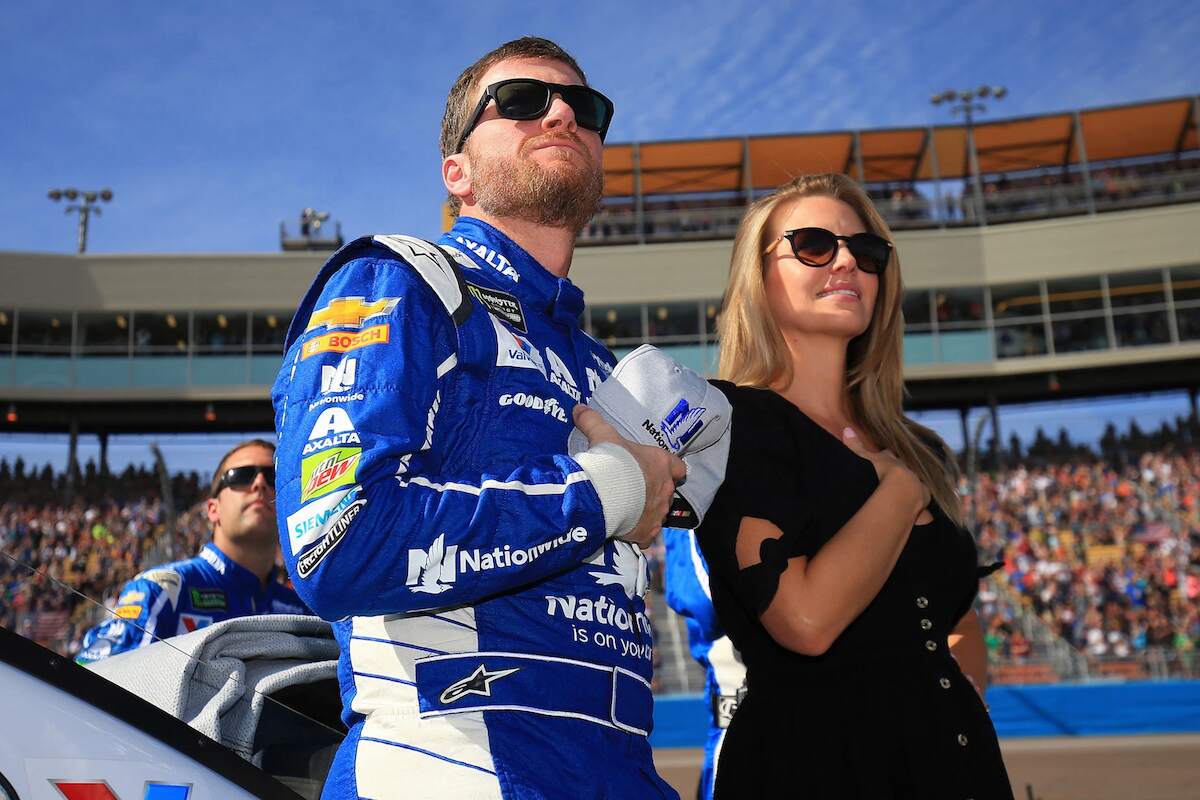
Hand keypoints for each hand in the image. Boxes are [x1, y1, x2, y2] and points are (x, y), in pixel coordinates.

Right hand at [574, 405, 686, 548]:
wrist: (603, 495)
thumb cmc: (610, 461)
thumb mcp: (601, 435)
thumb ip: (592, 420)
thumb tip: (578, 407)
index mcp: (660, 464)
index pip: (678, 467)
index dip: (670, 468)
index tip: (658, 470)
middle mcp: (665, 489)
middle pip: (667, 491)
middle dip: (653, 491)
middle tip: (633, 490)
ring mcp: (658, 512)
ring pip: (658, 513)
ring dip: (646, 511)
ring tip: (627, 510)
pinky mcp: (648, 532)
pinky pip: (646, 534)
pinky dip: (639, 532)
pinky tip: (625, 529)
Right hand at [841, 427, 930, 520]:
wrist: (900, 491)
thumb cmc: (880, 473)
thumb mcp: (864, 458)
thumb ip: (855, 445)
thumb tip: (847, 429)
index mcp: (892, 460)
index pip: (888, 455)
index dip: (885, 456)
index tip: (882, 457)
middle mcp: (906, 469)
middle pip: (904, 467)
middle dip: (900, 469)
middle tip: (895, 473)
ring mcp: (916, 484)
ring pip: (916, 482)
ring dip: (912, 485)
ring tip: (907, 490)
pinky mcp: (922, 499)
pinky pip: (922, 499)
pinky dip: (921, 503)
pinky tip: (921, 510)